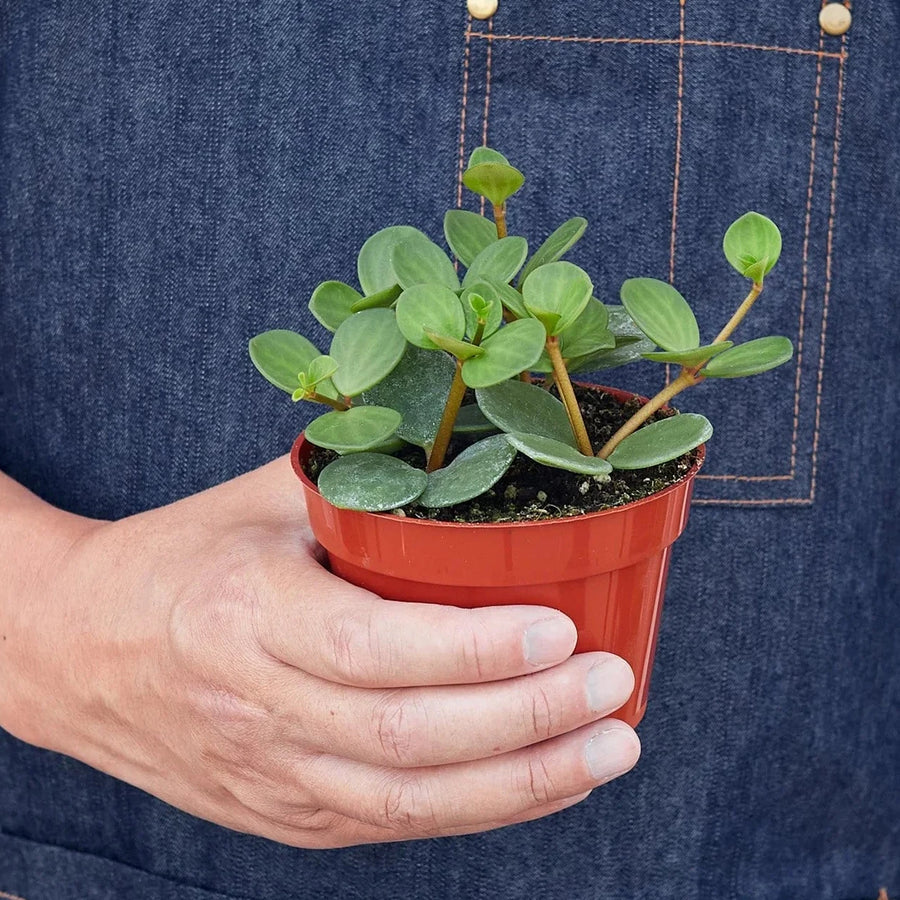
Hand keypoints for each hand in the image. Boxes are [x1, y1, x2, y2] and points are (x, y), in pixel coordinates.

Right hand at [1, 457, 639, 847]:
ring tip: (608, 748)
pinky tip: (545, 780)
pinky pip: (391, 823)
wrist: (75, 650)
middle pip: (405, 739)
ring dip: (521, 783)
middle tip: (614, 687)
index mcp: (243, 618)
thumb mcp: (256, 503)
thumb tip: (466, 458)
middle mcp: (256, 710)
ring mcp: (269, 776)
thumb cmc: (176, 560)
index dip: (472, 650)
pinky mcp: (282, 812)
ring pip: (407, 803)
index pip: (372, 649)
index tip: (560, 630)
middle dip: (524, 721)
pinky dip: (479, 808)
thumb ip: (357, 485)